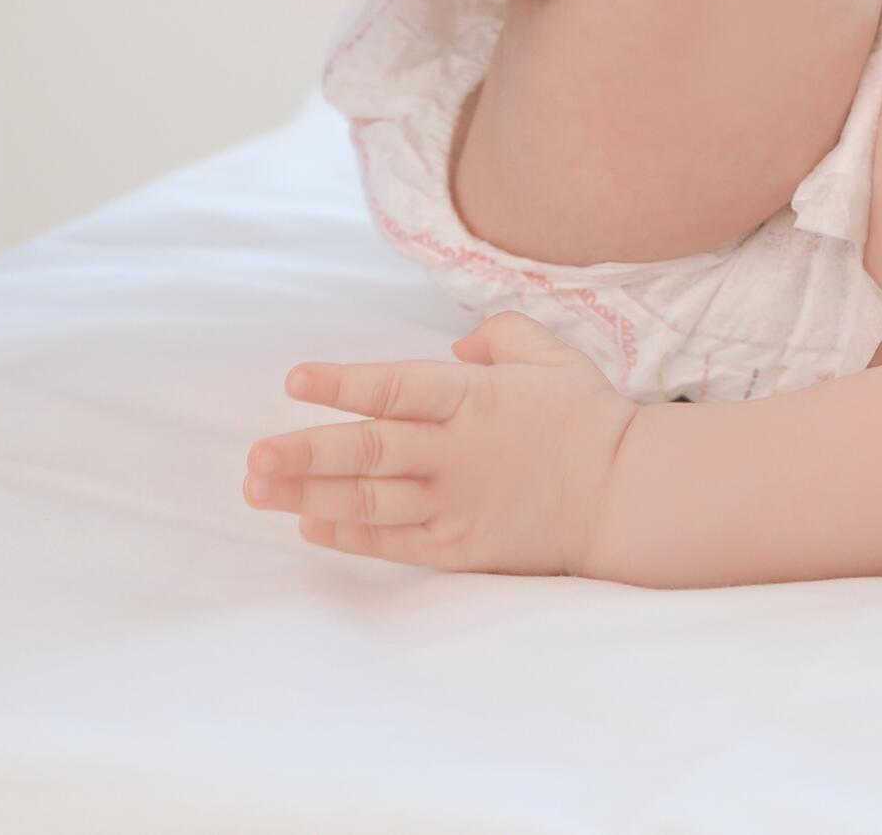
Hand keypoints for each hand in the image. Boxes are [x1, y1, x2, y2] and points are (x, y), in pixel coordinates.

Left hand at [246, 312, 635, 573]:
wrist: (627, 494)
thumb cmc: (587, 418)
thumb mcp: (551, 354)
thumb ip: (498, 336)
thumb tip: (454, 347)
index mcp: (476, 398)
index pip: (397, 387)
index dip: (343, 383)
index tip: (294, 380)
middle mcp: (457, 453)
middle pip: (370, 452)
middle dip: (307, 454)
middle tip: (254, 458)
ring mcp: (457, 504)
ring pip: (370, 502)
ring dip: (310, 497)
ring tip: (260, 491)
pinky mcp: (461, 546)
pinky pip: (394, 543)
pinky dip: (349, 536)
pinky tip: (310, 526)